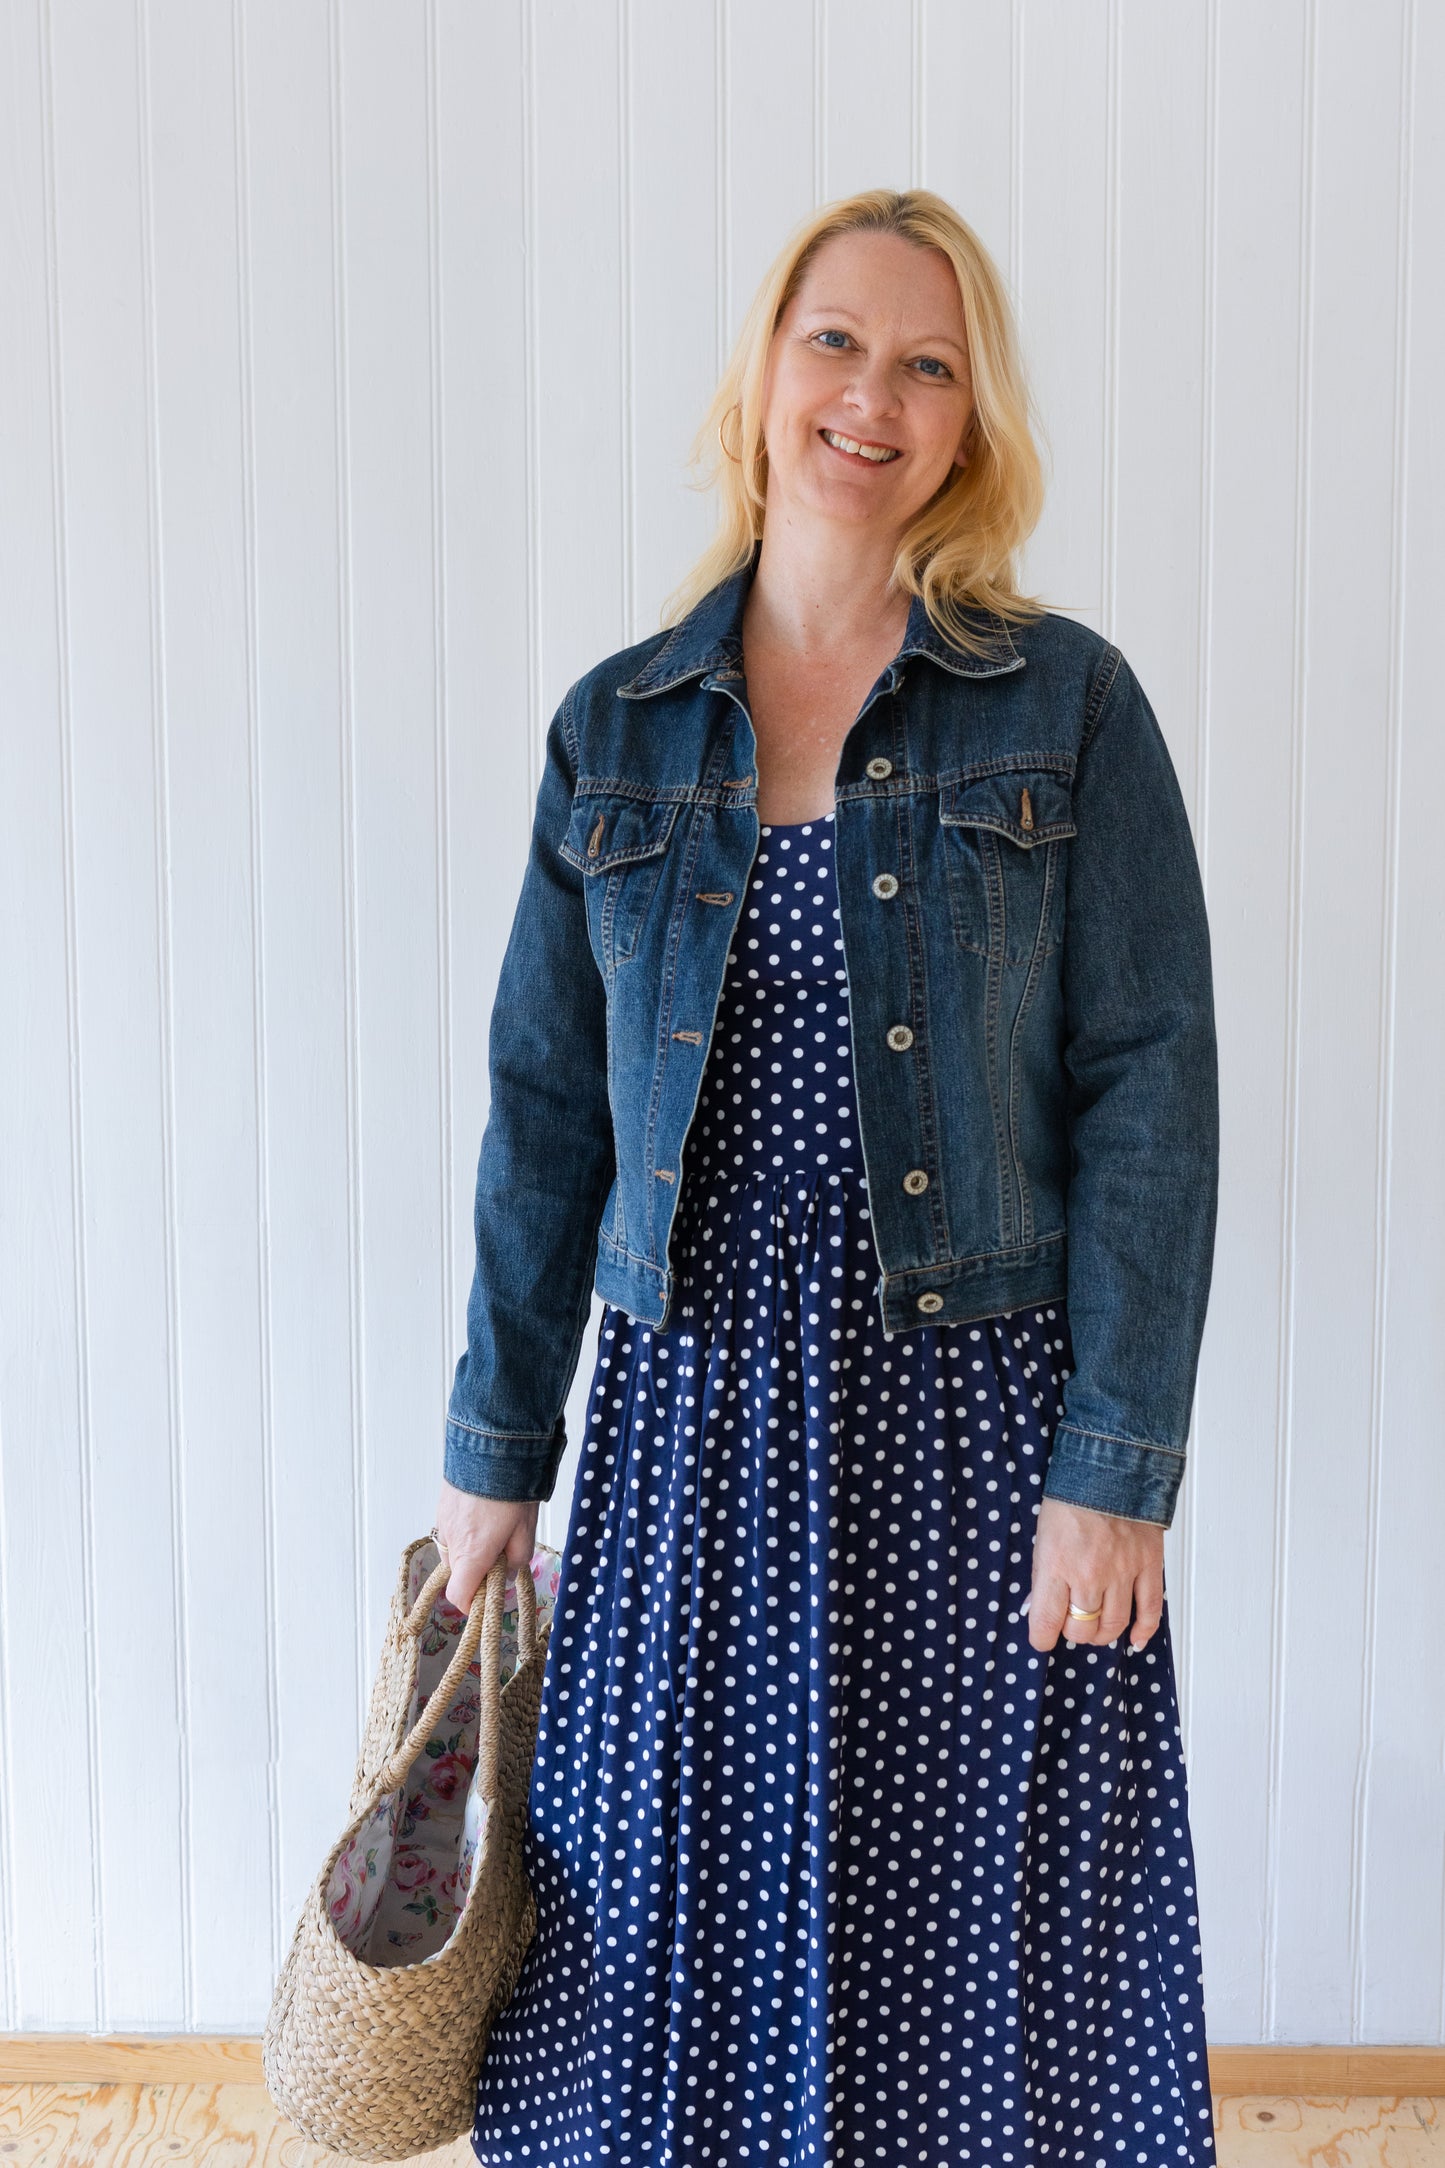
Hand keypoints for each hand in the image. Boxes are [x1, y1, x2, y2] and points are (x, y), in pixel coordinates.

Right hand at [433, 1478, 540, 1613]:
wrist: (492, 1446)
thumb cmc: (513, 1491)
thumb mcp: (526, 1530)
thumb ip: (517, 1559)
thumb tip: (505, 1573)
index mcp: (472, 1554)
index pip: (459, 1596)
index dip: (471, 1603)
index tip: (487, 1596)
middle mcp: (452, 1542)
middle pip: (458, 1572)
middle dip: (477, 1570)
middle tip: (501, 1552)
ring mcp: (443, 1522)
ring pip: (454, 1550)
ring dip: (470, 1548)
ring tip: (494, 1526)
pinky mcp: (441, 1505)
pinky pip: (450, 1529)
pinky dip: (464, 1529)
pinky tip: (483, 1511)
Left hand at [1025, 1495, 1163, 1653]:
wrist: (1112, 1464)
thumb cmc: (1073, 1495)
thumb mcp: (1043, 1534)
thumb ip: (1044, 1573)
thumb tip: (1040, 1606)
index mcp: (1056, 1565)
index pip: (1046, 1623)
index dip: (1042, 1638)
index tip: (1042, 1638)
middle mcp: (1089, 1575)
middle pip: (1082, 1629)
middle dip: (1073, 1631)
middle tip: (1071, 1621)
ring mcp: (1122, 1572)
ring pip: (1114, 1625)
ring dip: (1102, 1633)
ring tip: (1096, 1626)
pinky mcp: (1149, 1566)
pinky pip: (1150, 1610)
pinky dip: (1143, 1630)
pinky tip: (1134, 1639)